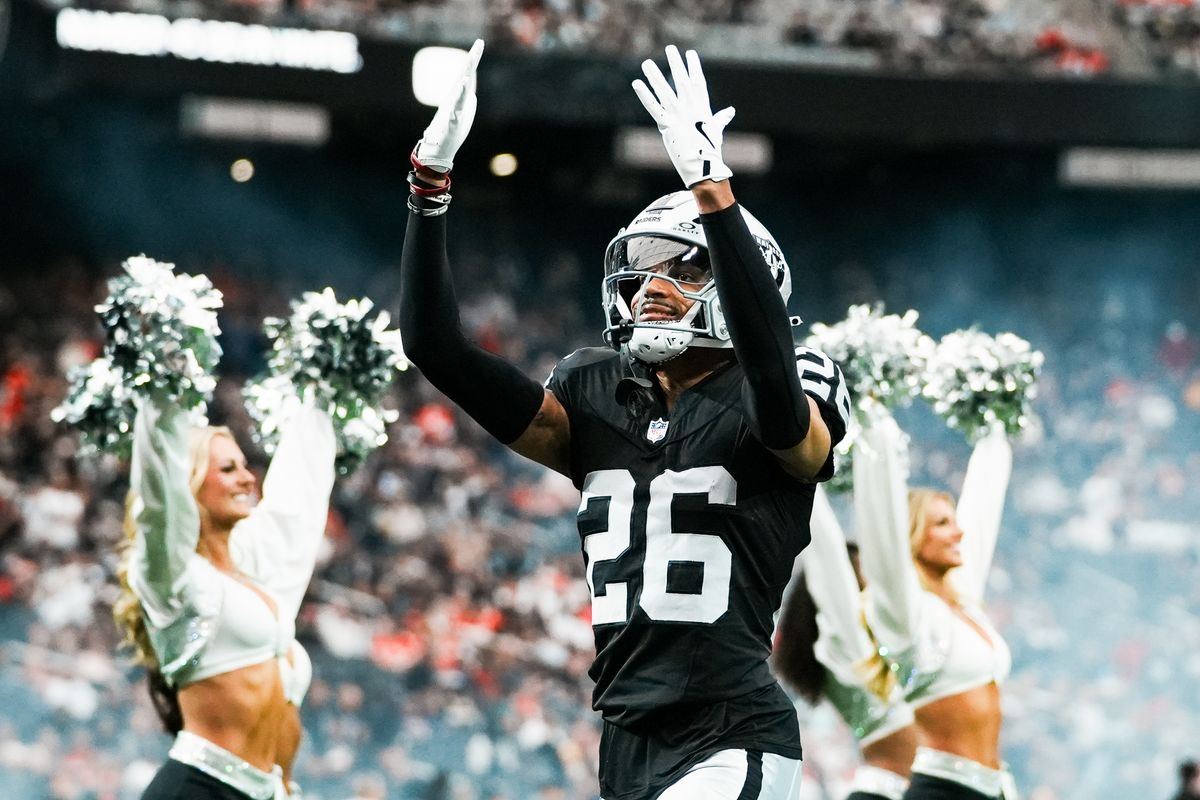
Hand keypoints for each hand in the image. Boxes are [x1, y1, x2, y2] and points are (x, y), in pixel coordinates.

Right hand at [413, 39, 483, 173]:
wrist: (438, 151)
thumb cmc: (448, 134)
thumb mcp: (461, 115)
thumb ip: (466, 103)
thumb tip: (470, 95)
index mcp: (458, 98)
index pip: (467, 75)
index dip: (473, 60)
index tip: (479, 43)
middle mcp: (454, 99)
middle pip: (465, 76)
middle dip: (472, 59)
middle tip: (480, 42)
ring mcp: (452, 109)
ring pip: (460, 89)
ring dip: (466, 74)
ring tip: (472, 60)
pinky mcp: (452, 121)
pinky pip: (457, 105)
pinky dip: (460, 94)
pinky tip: (464, 84)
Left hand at [632, 45, 734, 187]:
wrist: (704, 166)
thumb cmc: (711, 150)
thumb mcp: (716, 130)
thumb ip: (721, 118)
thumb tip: (731, 111)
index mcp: (702, 108)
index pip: (698, 82)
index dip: (694, 67)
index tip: (690, 54)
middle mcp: (690, 108)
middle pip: (681, 80)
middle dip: (676, 63)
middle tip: (670, 48)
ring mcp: (678, 116)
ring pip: (664, 91)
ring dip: (654, 76)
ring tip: (646, 63)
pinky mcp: (667, 125)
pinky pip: (653, 107)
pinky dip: (644, 95)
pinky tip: (637, 83)